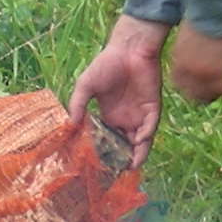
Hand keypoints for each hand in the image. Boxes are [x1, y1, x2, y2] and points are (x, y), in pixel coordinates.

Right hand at [68, 15, 169, 163]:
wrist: (129, 48)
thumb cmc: (106, 64)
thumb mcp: (86, 86)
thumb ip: (78, 104)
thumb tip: (69, 125)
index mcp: (109, 116)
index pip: (108, 140)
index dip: (105, 152)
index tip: (98, 165)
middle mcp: (125, 119)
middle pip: (126, 145)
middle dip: (122, 159)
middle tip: (116, 172)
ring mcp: (140, 114)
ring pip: (140, 140)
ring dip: (137, 153)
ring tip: (130, 166)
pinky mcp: (153, 108)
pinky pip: (151, 127)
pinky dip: (146, 137)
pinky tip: (137, 142)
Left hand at [167, 24, 221, 105]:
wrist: (208, 13)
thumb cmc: (201, 21)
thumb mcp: (186, 41)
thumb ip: (187, 56)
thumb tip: (197, 63)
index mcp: (177, 63)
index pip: (180, 85)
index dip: (190, 89)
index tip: (200, 87)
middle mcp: (187, 72)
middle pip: (194, 94)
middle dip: (206, 95)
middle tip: (217, 92)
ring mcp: (200, 73)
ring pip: (210, 93)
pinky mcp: (216, 72)